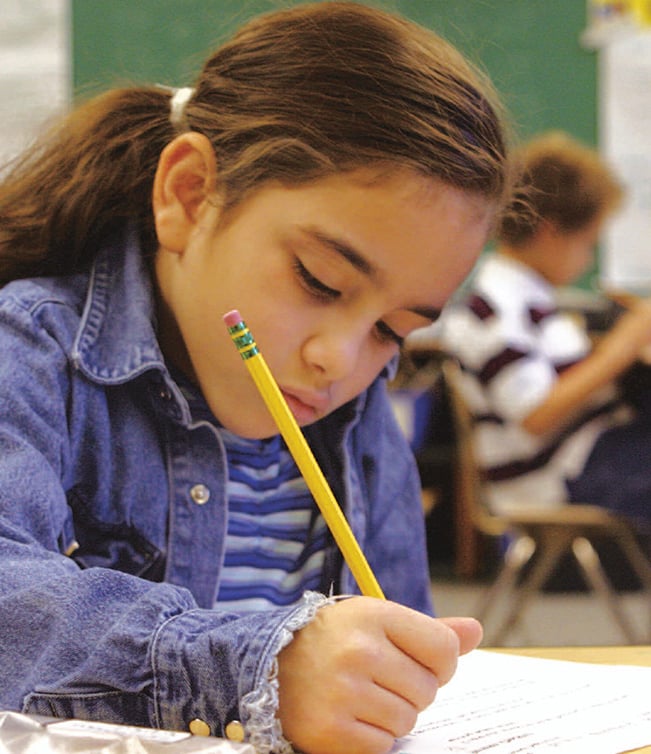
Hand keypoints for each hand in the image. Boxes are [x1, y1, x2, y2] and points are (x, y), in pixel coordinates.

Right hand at [277, 597, 481, 753]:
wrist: (271, 662)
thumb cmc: (337, 639)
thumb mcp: (378, 619)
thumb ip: (429, 631)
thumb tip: (476, 631)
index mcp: (375, 615)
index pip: (444, 650)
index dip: (440, 664)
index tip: (419, 662)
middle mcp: (359, 651)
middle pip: (427, 690)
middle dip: (412, 689)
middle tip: (380, 678)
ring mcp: (343, 692)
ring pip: (407, 720)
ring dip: (392, 715)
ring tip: (362, 695)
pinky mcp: (330, 731)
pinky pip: (382, 745)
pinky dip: (372, 737)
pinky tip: (349, 714)